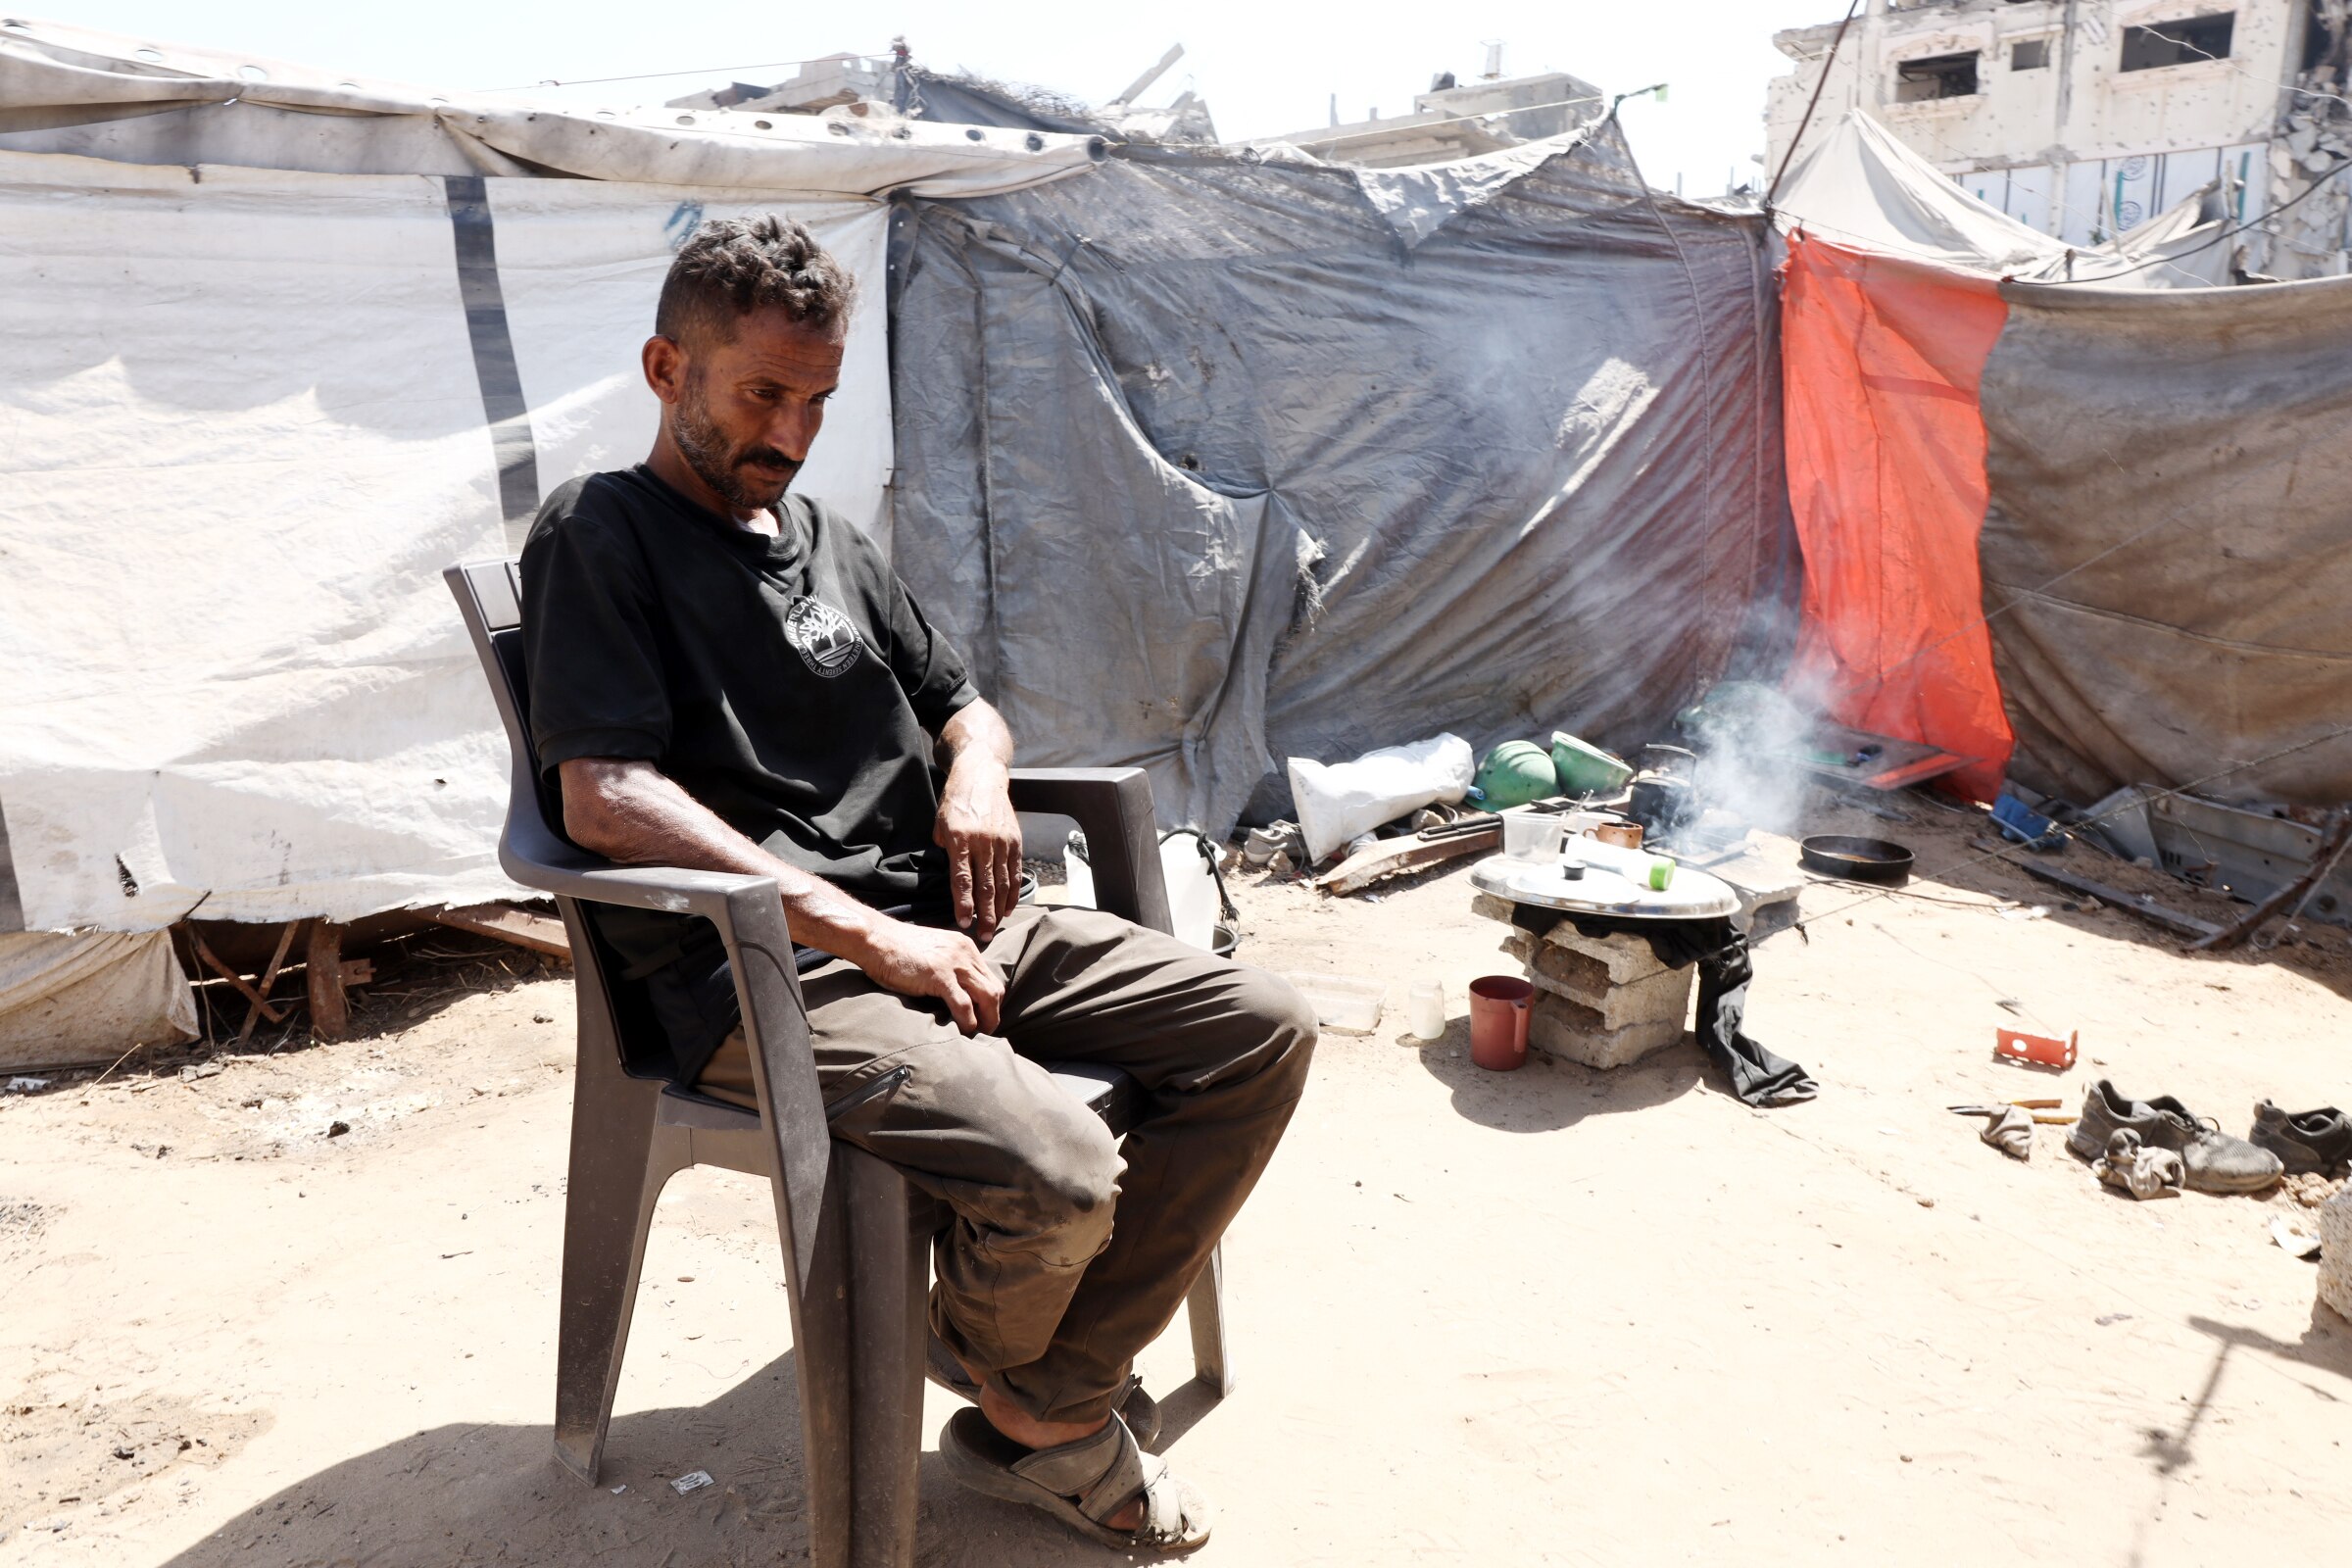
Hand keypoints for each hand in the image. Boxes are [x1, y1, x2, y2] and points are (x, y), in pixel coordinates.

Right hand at [848, 920, 1003, 1034]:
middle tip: (984, 1032)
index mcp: (965, 947)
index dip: (991, 1003)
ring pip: (987, 996)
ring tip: (977, 1035)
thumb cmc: (896, 950)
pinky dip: (968, 1022)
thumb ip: (948, 969)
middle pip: (995, 989)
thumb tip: (955, 995)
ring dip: (986, 1021)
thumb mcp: (932, 953)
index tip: (983, 1019)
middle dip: (994, 1014)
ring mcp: (954, 963)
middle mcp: (965, 953)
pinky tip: (962, 1032)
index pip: (990, 979)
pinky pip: (964, 1005)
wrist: (874, 938)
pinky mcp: (939, 975)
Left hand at [935, 762, 1022, 942]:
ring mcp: (1002, 842)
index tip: (964, 922)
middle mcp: (984, 842)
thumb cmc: (955, 800)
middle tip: (983, 936)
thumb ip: (945, 849)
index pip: (963, 879)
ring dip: (999, 908)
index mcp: (961, 839)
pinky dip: (1012, 892)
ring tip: (995, 927)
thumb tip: (952, 872)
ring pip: (1002, 882)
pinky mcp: (1015, 840)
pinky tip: (1008, 907)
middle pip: (986, 886)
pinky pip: (1014, 871)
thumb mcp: (940, 822)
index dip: (964, 903)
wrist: (982, 775)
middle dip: (984, 914)